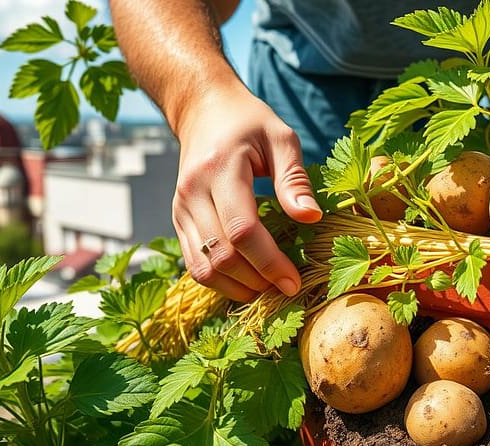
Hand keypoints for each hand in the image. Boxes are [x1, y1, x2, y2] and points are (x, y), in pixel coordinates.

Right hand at [171, 83, 321, 300]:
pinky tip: (248, 282)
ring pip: (203, 267)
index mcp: (219, 169)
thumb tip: (311, 217)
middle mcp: (192, 193)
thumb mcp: (281, 138)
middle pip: (221, 255)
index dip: (269, 262)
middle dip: (257, 280)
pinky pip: (194, 264)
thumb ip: (294, 178)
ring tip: (269, 289)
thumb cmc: (249, 123)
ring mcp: (180, 209)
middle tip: (287, 289)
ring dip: (237, 288)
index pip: (242, 229)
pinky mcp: (178, 221)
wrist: (204, 110)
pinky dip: (220, 282)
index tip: (294, 281)